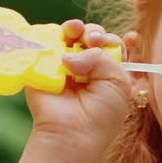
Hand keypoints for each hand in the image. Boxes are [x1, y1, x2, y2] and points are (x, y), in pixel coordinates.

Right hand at [26, 20, 132, 156]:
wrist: (72, 133)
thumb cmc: (101, 113)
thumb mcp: (119, 83)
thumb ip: (104, 58)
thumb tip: (69, 55)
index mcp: (109, 71)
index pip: (113, 45)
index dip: (112, 40)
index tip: (110, 43)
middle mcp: (87, 66)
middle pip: (92, 36)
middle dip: (94, 33)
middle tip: (92, 40)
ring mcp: (64, 65)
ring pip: (70, 35)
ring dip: (75, 29)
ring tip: (76, 33)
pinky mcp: (42, 66)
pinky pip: (46, 42)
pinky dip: (53, 35)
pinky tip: (62, 39)